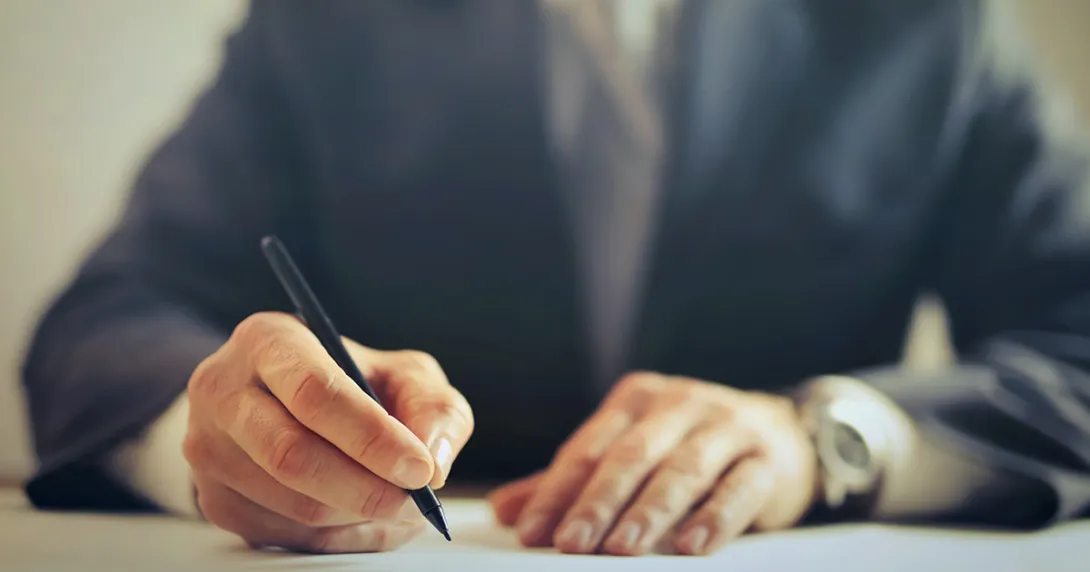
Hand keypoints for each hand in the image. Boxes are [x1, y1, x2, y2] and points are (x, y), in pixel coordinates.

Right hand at [183, 312, 473, 552]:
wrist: (282, 402)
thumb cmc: (352, 383)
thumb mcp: (402, 374)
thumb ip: (432, 406)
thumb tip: (434, 460)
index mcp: (269, 340)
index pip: (313, 392)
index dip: (371, 437)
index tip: (419, 468)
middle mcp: (223, 390)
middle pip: (293, 455)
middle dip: (366, 488)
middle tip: (415, 501)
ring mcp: (210, 449)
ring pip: (292, 504)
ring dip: (358, 516)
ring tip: (399, 505)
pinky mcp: (215, 500)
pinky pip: (285, 535)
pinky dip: (340, 536)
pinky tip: (364, 515)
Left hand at [490, 372, 817, 555]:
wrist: (783, 431)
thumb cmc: (690, 446)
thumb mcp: (632, 450)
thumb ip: (573, 480)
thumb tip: (507, 510)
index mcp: (636, 399)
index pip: (588, 448)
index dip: (557, 491)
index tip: (532, 531)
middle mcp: (679, 403)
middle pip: (630, 456)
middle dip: (596, 502)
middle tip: (569, 543)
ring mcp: (725, 426)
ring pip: (680, 471)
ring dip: (648, 512)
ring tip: (620, 549)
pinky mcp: (764, 458)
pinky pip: (736, 489)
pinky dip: (712, 519)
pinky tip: (689, 546)